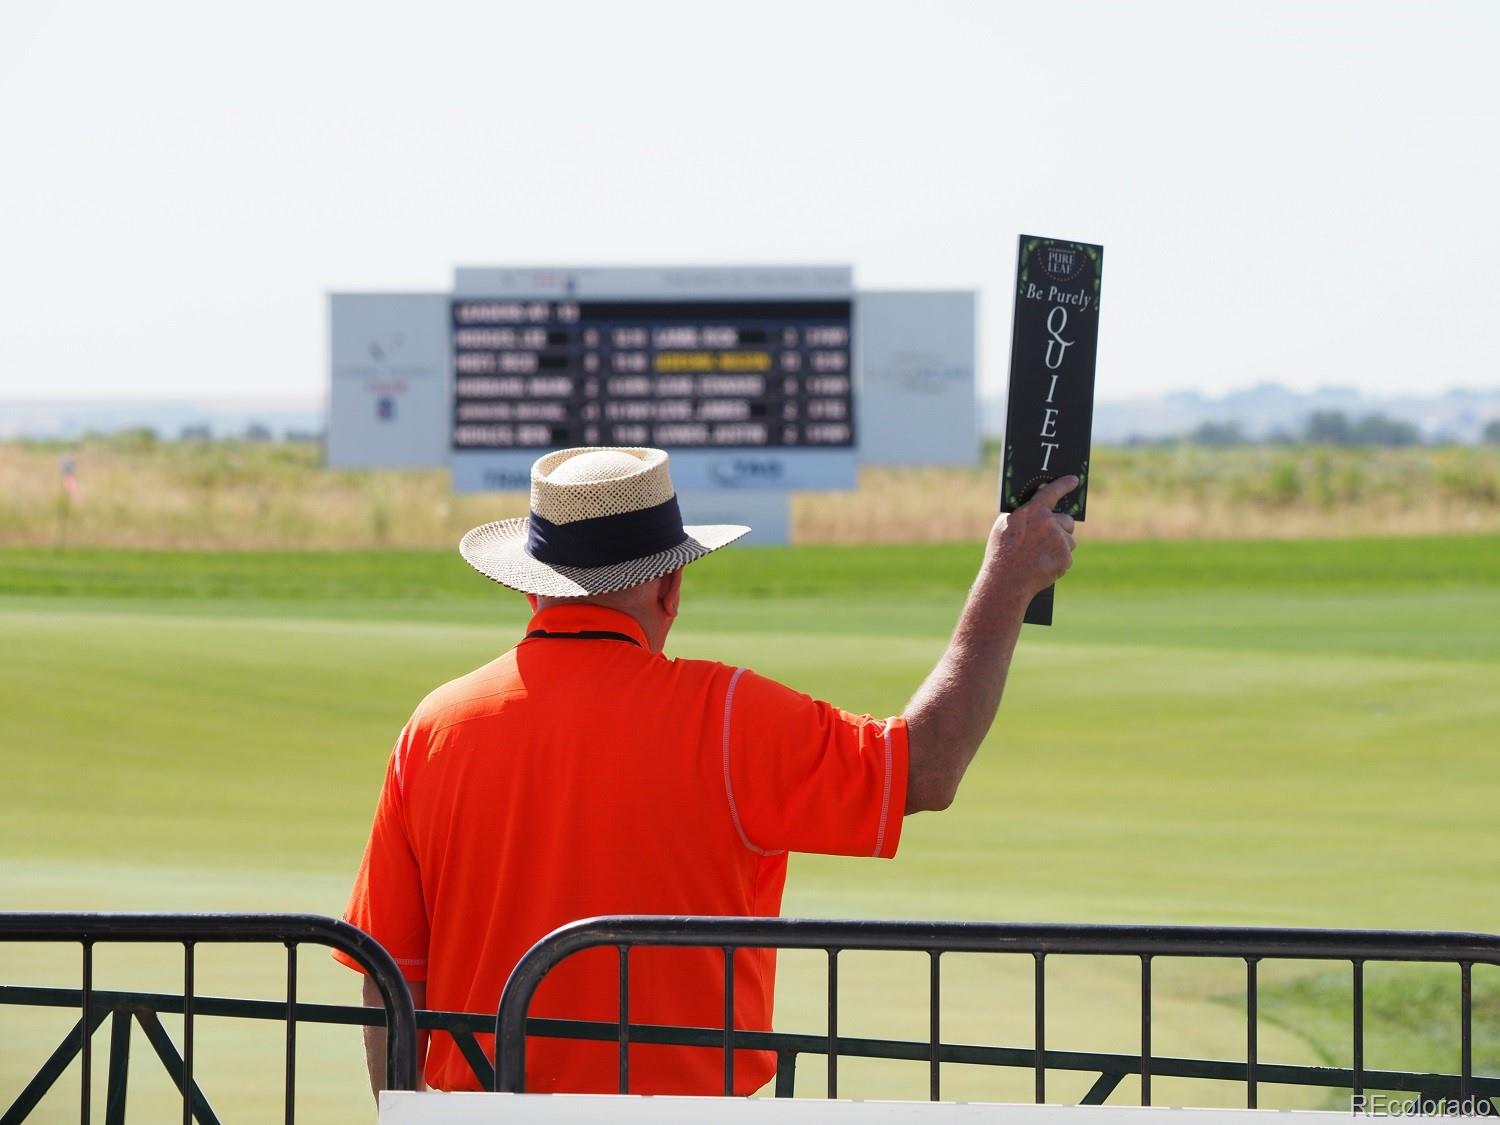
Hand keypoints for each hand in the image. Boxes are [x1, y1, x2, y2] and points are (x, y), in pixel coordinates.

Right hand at [986, 476, 1077, 597]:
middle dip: (1060, 527)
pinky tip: (1043, 566)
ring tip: (1040, 556)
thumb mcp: (1004, 526)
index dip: (1064, 484)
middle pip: (1066, 520)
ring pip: (1069, 540)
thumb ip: (1023, 514)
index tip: (1074, 480)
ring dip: (1060, 545)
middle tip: (1048, 537)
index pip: (1053, 491)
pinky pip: (1067, 557)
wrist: (1006, 581)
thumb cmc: (1001, 553)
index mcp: (1033, 511)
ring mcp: (1060, 541)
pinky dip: (1058, 561)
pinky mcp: (1066, 559)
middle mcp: (1050, 523)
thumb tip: (1036, 510)